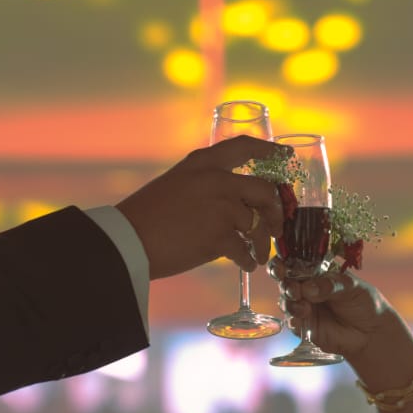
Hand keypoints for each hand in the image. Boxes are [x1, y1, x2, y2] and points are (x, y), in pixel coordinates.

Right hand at [117, 136, 287, 278]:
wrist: (127, 240)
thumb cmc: (146, 216)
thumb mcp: (175, 183)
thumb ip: (204, 185)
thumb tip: (233, 202)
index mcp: (202, 163)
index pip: (243, 147)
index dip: (269, 150)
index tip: (285, 156)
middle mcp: (216, 180)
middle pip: (264, 190)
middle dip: (275, 211)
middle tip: (276, 226)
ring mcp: (220, 208)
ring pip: (258, 225)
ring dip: (261, 244)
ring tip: (257, 256)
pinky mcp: (219, 236)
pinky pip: (245, 250)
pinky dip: (247, 260)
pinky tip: (245, 265)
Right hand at [276, 267, 403, 361]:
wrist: (372, 332)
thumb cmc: (364, 302)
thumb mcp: (352, 286)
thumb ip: (330, 285)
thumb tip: (308, 288)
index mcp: (316, 273)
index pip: (294, 264)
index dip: (282, 263)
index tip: (281, 267)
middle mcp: (306, 288)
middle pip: (285, 282)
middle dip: (286, 285)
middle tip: (294, 290)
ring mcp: (304, 307)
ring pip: (286, 302)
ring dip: (290, 303)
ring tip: (304, 308)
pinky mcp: (304, 327)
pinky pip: (292, 323)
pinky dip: (293, 321)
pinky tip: (302, 320)